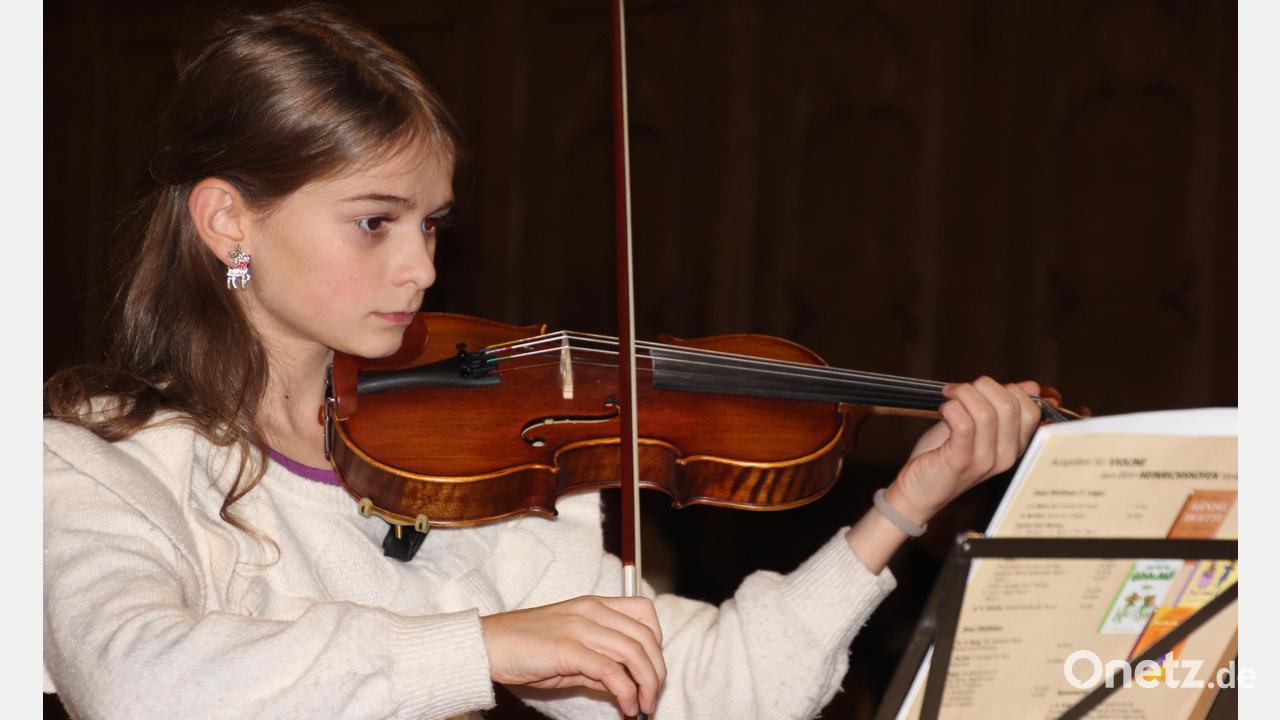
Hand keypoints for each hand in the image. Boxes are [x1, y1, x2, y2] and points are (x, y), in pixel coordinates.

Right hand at [480, 595, 665, 715]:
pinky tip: (625, 706)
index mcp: (593, 605)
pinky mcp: (568, 648)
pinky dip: (626, 691)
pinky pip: (611, 670)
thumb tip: (623, 683)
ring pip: (634, 651)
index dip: (656, 641)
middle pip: (645, 636)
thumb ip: (597, 662)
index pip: (644, 612)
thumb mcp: (568, 650)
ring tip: (642, 706)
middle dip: (656, 670)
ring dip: (647, 684)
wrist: (487, 646)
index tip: (651, 667)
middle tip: (652, 697)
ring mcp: (580, 627)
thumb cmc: (524, 648)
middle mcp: (591, 610)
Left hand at [885, 377, 1040, 525]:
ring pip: (986, 412)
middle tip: (958, 390)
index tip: (980, 389)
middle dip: (981, 386)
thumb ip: (999, 406)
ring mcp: (985, 461)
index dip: (1005, 388)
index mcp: (1014, 446)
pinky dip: (951, 408)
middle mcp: (1006, 456)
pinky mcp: (960, 462)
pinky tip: (942, 410)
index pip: (1031, 410)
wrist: (919, 490)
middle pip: (1010, 406)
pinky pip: (964, 424)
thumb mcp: (976, 427)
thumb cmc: (944, 455)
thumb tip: (1031, 385)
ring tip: (948, 397)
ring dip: (962, 394)